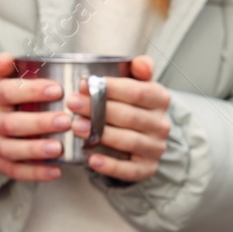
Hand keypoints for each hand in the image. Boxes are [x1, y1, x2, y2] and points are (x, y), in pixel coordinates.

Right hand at [0, 52, 72, 181]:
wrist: (11, 120)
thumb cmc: (24, 95)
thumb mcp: (18, 76)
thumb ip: (14, 65)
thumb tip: (6, 59)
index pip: (6, 91)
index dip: (30, 91)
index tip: (57, 90)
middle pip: (9, 123)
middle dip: (38, 122)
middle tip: (66, 120)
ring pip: (10, 149)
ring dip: (35, 149)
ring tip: (58, 147)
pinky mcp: (1, 162)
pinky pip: (14, 171)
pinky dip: (35, 173)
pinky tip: (56, 170)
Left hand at [68, 54, 171, 182]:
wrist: (141, 135)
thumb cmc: (131, 105)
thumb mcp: (136, 83)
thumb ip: (138, 69)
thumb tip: (140, 62)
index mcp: (160, 98)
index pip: (137, 92)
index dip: (110, 87)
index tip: (83, 83)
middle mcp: (161, 124)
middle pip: (129, 116)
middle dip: (98, 109)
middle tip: (72, 103)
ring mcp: (155, 147)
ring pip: (129, 141)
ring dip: (101, 134)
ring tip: (75, 127)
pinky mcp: (147, 168)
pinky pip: (129, 169)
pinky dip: (110, 166)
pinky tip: (91, 159)